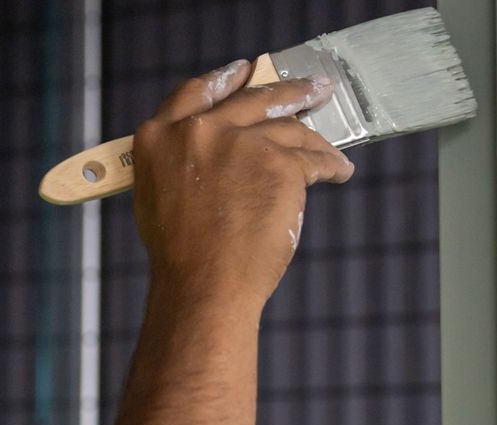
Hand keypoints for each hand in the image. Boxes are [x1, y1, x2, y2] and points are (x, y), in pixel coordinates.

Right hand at [131, 59, 357, 310]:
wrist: (205, 283)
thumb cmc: (181, 256)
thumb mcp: (158, 195)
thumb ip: (180, 161)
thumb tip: (210, 154)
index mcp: (159, 135)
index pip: (196, 92)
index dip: (225, 79)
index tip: (246, 70)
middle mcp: (199, 129)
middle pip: (252, 99)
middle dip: (288, 91)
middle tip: (312, 88)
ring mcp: (241, 142)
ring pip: (289, 129)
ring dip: (316, 137)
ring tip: (331, 146)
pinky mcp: (279, 163)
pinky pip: (313, 159)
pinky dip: (330, 166)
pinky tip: (339, 171)